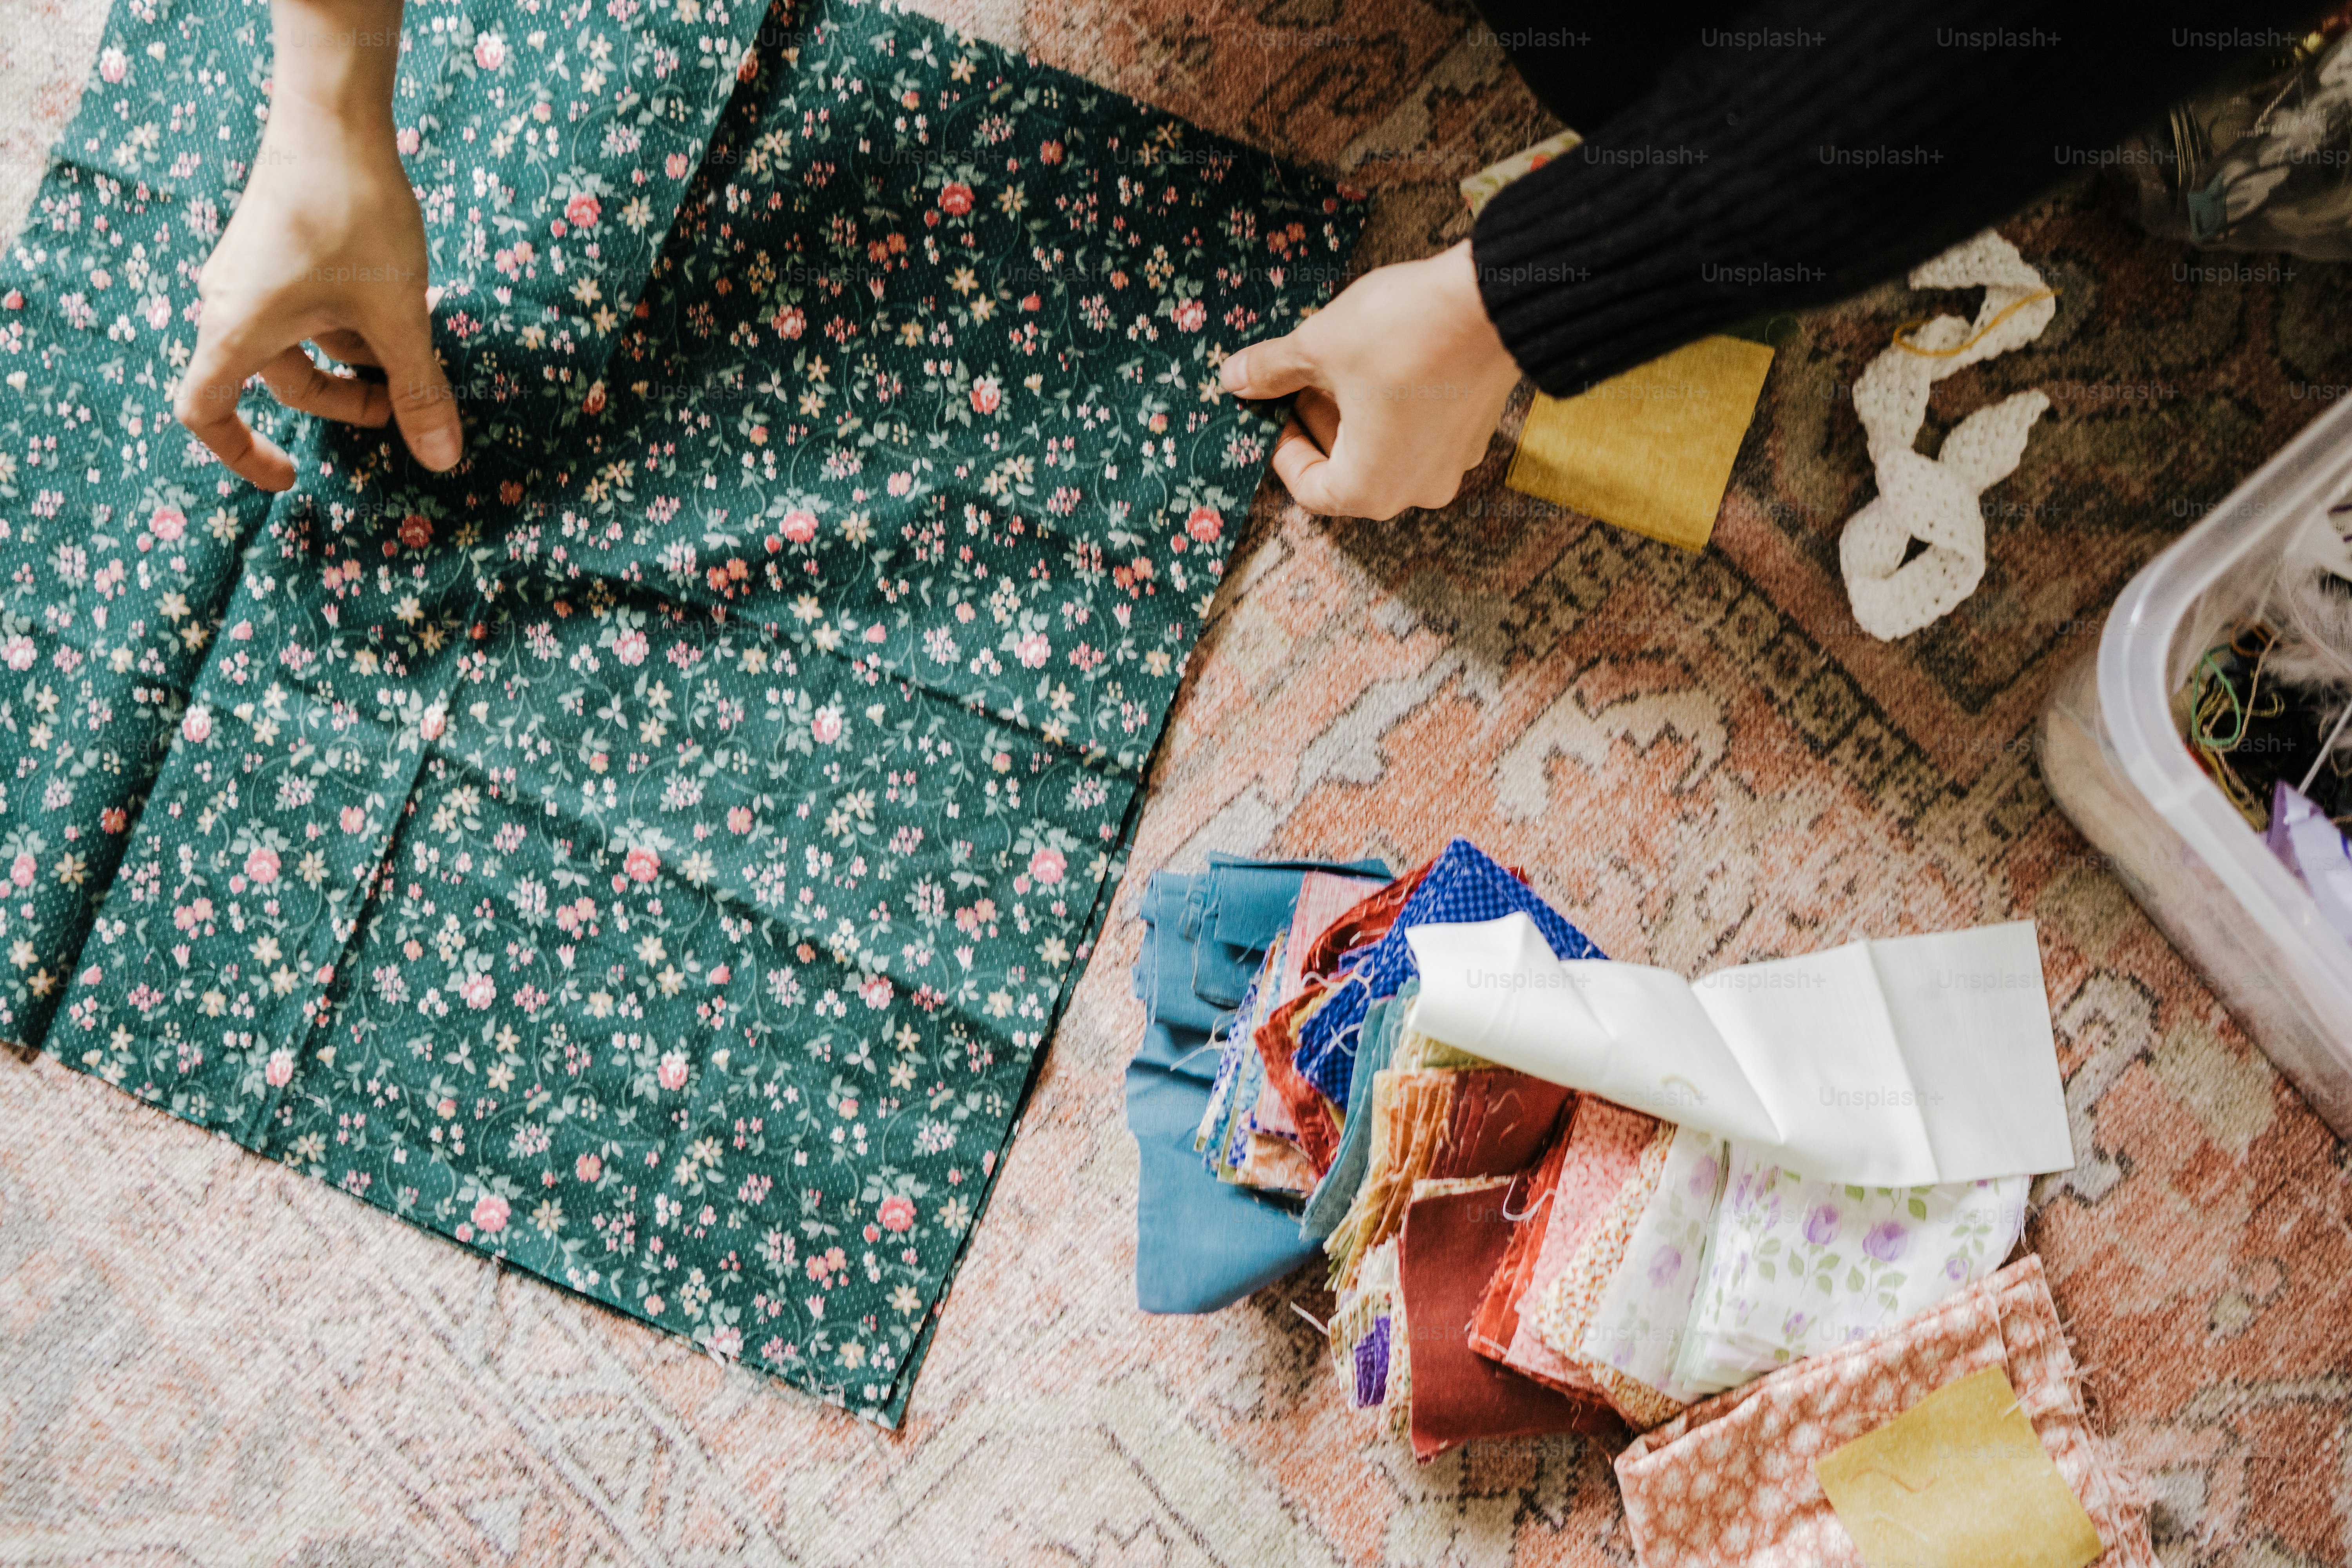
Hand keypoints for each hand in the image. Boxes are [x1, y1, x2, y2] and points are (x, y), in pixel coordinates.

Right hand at [175, 0, 458, 489]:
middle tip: (406, 400)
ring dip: (359, 358)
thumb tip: (443, 461)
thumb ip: (419, 390)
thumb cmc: (354, 217)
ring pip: (303, 342)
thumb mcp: (398, 317)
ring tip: (415, 345)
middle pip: (282, 381)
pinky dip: (350, 323)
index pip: (205, 411)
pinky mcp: (276, 250)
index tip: (290, 478)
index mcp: (237, 330)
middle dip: (347, 399)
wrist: (335, 120)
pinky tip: (401, 309)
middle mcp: (229, 303)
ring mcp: (251, 275)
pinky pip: (307, 308)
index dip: (241, 455)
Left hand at [1218, 240, 1520, 520]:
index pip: (1310, 488)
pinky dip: (1394, 408)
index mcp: (1370, 488)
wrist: (1493, 298)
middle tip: (1299, 380)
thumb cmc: (1400, 333)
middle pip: (1348, 470)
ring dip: (1355, 414)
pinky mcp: (1477, 431)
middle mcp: (1417, 490)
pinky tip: (1384, 361)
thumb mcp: (1318, 346)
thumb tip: (1235, 379)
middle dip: (1319, 424)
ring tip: (1340, 364)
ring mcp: (1453, 463)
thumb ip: (1271, 371)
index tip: (1272, 410)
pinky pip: (1421, 432)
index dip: (1282, 449)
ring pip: (1386, 449)